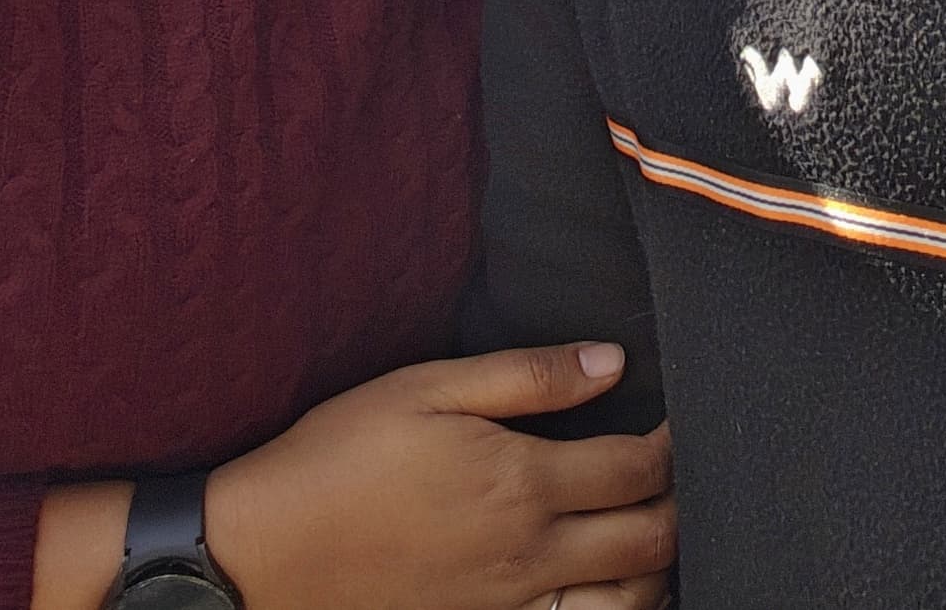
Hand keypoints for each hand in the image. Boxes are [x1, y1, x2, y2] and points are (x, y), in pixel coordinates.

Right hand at [204, 343, 672, 609]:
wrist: (265, 551)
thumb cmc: (341, 455)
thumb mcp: (427, 387)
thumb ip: (528, 376)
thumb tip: (612, 359)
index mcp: (520, 480)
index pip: (637, 468)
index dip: (672, 443)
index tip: (677, 420)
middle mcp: (529, 551)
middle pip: (649, 538)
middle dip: (680, 504)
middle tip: (680, 474)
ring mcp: (510, 602)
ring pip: (627, 600)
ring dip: (658, 566)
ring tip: (653, 528)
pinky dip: (611, 609)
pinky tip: (607, 584)